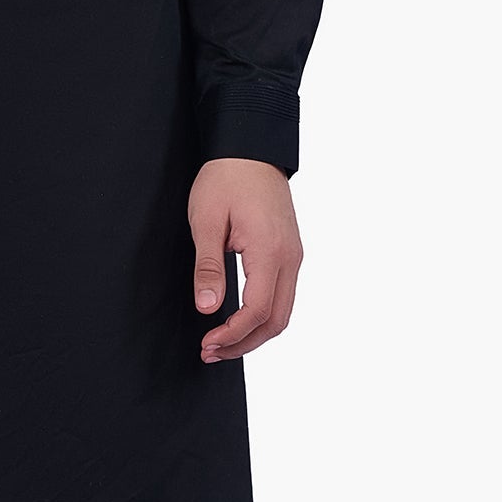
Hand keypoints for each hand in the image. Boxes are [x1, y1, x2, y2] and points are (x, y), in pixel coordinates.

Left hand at [188, 157, 301, 364]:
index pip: (258, 310)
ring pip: (283, 311)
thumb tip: (208, 308)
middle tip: (211, 352)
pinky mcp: (290, 253)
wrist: (251, 149)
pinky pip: (283, 295)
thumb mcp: (206, 221)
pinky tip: (239, 319)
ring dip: (254, 332)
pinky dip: (263, 316)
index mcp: (271, 251)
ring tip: (222, 342)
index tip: (207, 344)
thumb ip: (209, 267)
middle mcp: (290, 258)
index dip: (233, 335)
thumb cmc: (226, 178)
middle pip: (277, 320)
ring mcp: (294, 256)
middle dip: (244, 343)